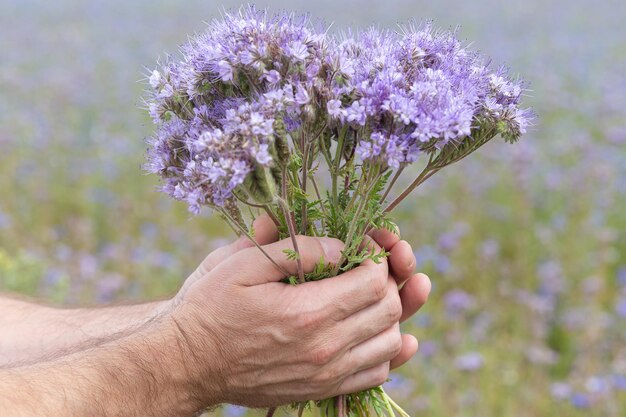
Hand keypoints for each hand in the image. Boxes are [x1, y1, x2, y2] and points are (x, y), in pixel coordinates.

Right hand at [166, 217, 429, 407]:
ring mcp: (326, 374)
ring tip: (364, 297)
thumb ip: (295, 249)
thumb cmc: (211, 306)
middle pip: (389, 310)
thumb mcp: (241, 263)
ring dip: (388, 315)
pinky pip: (375, 373)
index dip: (375, 255)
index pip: (374, 280)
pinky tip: (366, 331)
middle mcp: (324, 347)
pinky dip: (382, 350)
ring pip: (390, 343)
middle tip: (364, 267)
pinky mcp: (321, 389)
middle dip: (386, 281)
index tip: (361, 245)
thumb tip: (340, 245)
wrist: (189, 362)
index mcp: (307, 311)